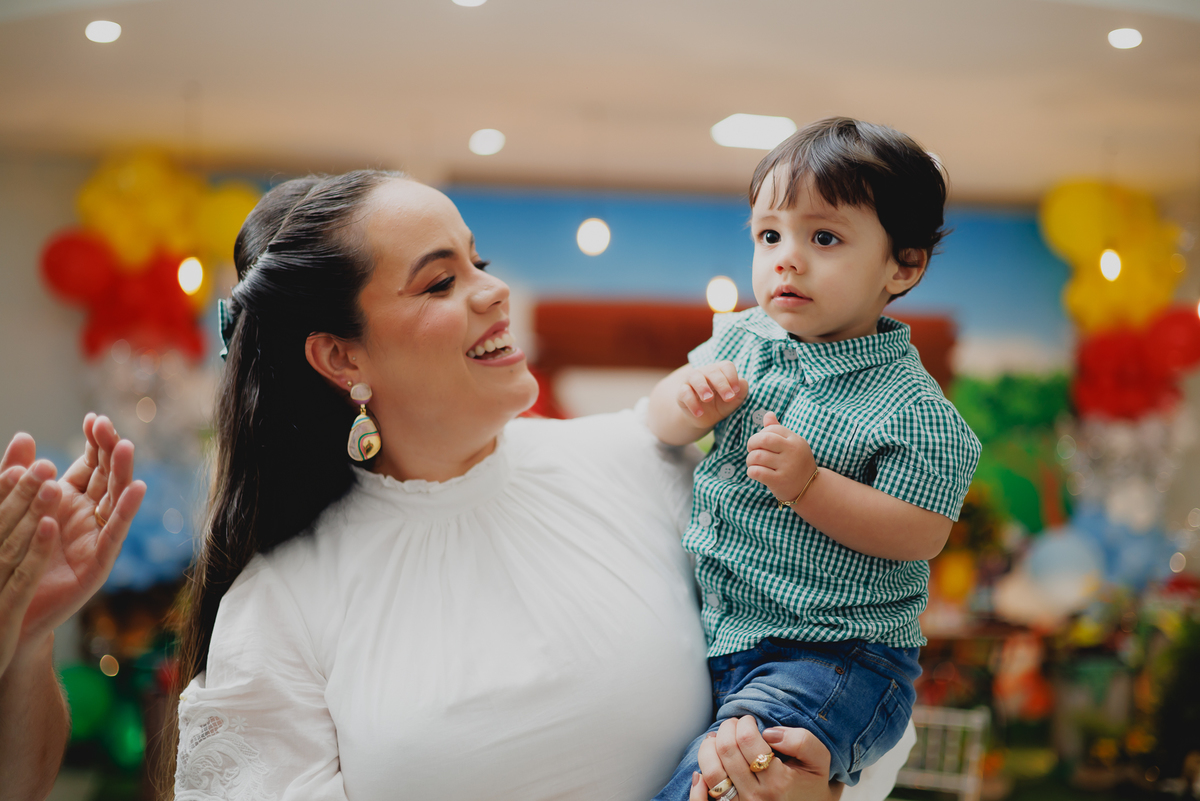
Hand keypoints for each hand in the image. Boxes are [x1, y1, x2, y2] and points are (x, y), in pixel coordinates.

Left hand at [6, 416, 145, 656]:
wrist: (7, 611)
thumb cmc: (9, 563)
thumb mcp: (7, 512)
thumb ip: (15, 476)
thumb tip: (23, 435)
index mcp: (69, 503)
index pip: (90, 466)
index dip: (95, 443)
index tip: (94, 419)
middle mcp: (88, 518)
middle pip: (107, 478)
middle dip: (110, 450)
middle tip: (108, 426)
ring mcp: (96, 540)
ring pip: (115, 501)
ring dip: (123, 473)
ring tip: (126, 446)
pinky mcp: (98, 565)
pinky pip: (114, 535)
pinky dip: (125, 512)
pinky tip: (135, 489)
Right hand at [676, 362, 748, 428]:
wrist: (703, 418)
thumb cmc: (720, 405)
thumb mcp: (733, 401)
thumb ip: (741, 392)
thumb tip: (743, 382)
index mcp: (720, 371)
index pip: (726, 366)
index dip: (732, 377)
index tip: (736, 391)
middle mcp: (705, 372)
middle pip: (712, 371)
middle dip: (722, 384)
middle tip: (729, 398)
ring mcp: (691, 381)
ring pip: (695, 377)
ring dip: (702, 387)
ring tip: (708, 399)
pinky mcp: (681, 392)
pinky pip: (684, 393)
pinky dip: (691, 403)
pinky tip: (699, 413)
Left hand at [689, 716, 843, 800]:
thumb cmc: (810, 783)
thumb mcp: (818, 760)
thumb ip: (801, 741)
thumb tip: (769, 733)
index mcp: (778, 781)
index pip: (747, 740)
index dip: (745, 722)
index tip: (750, 721)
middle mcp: (757, 796)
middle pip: (726, 751)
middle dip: (727, 728)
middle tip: (735, 725)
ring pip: (711, 772)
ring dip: (709, 747)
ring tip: (718, 739)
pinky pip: (705, 799)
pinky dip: (698, 783)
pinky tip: (702, 768)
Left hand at [746, 412, 815, 504]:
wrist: (809, 488)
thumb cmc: (796, 463)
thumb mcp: (791, 445)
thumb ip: (778, 429)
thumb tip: (768, 414)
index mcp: (795, 440)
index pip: (772, 429)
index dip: (761, 434)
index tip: (759, 443)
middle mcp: (793, 452)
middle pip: (763, 439)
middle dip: (751, 443)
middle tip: (751, 450)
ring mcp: (787, 467)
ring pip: (757, 456)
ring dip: (750, 460)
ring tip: (753, 463)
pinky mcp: (779, 481)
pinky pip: (757, 472)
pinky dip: (751, 471)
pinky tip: (754, 473)